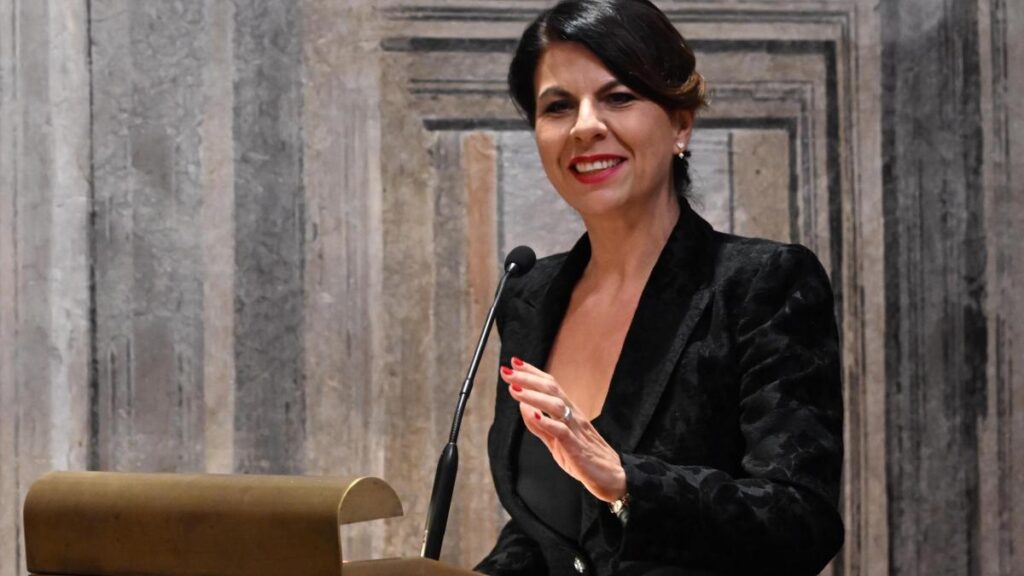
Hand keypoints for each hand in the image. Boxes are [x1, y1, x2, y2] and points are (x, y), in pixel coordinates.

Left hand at [500, 357, 626, 502]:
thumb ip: (539, 425)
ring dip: (533, 396)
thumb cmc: (583, 456)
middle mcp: (573, 415)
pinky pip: (562, 431)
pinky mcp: (577, 446)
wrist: (610, 476)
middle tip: (507, 372)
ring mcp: (576, 429)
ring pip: (555, 406)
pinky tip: (534, 415)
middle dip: (527, 379)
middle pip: (550, 389)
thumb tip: (523, 407)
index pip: (549, 385)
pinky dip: (547, 422)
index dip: (532, 372)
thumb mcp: (556, 440)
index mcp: (568, 411)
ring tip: (515, 389)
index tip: (514, 362)